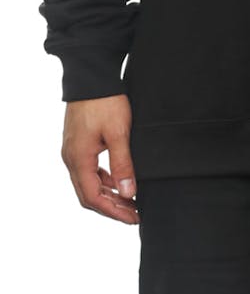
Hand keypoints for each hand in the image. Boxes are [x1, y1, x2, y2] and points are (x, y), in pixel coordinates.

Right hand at [61, 94, 139, 224]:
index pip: (93, 198)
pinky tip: (120, 180)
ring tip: (131, 200)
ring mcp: (74, 150)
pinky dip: (104, 179)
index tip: (134, 217)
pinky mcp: (79, 142)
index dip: (114, 211)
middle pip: (88, 194)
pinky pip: (90, 169)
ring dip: (108, 194)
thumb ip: (123, 164)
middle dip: (112, 207)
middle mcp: (72, 158)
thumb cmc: (105, 102)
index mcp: (79, 159)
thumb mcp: (118, 133)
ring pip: (88, 182)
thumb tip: (128, 193)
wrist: (92, 76)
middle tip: (135, 213)